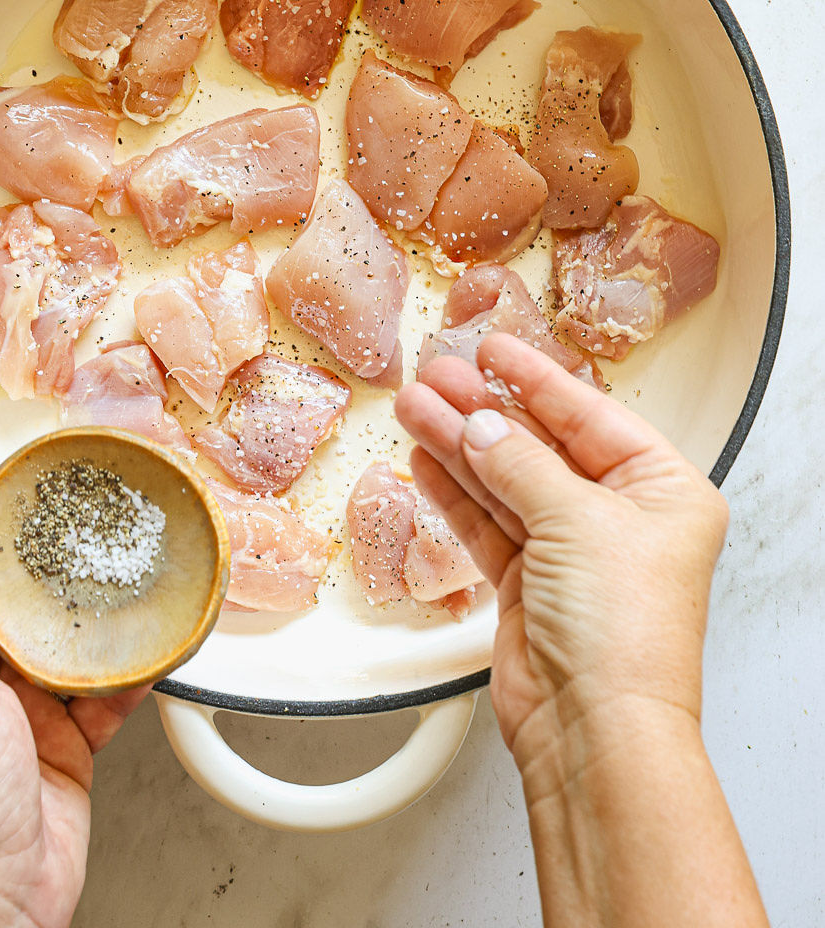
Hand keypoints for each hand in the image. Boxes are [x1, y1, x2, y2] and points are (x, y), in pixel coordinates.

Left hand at [0, 525, 149, 927]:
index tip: (31, 509)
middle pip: (24, 615)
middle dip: (58, 581)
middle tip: (96, 537)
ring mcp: (23, 717)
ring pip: (69, 651)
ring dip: (99, 626)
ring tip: (131, 582)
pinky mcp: (66, 745)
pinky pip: (105, 697)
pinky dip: (131, 675)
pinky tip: (152, 648)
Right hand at [394, 333, 728, 774]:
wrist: (595, 730)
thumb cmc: (624, 635)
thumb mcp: (576, 520)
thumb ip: (521, 463)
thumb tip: (481, 424)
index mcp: (663, 492)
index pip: (590, 416)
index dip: (537, 379)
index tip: (493, 349)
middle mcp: (620, 519)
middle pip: (541, 445)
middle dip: (485, 411)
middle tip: (437, 376)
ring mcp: (572, 552)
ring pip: (506, 482)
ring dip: (459, 445)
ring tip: (416, 408)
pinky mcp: (530, 585)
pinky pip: (487, 522)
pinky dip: (455, 492)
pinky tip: (428, 458)